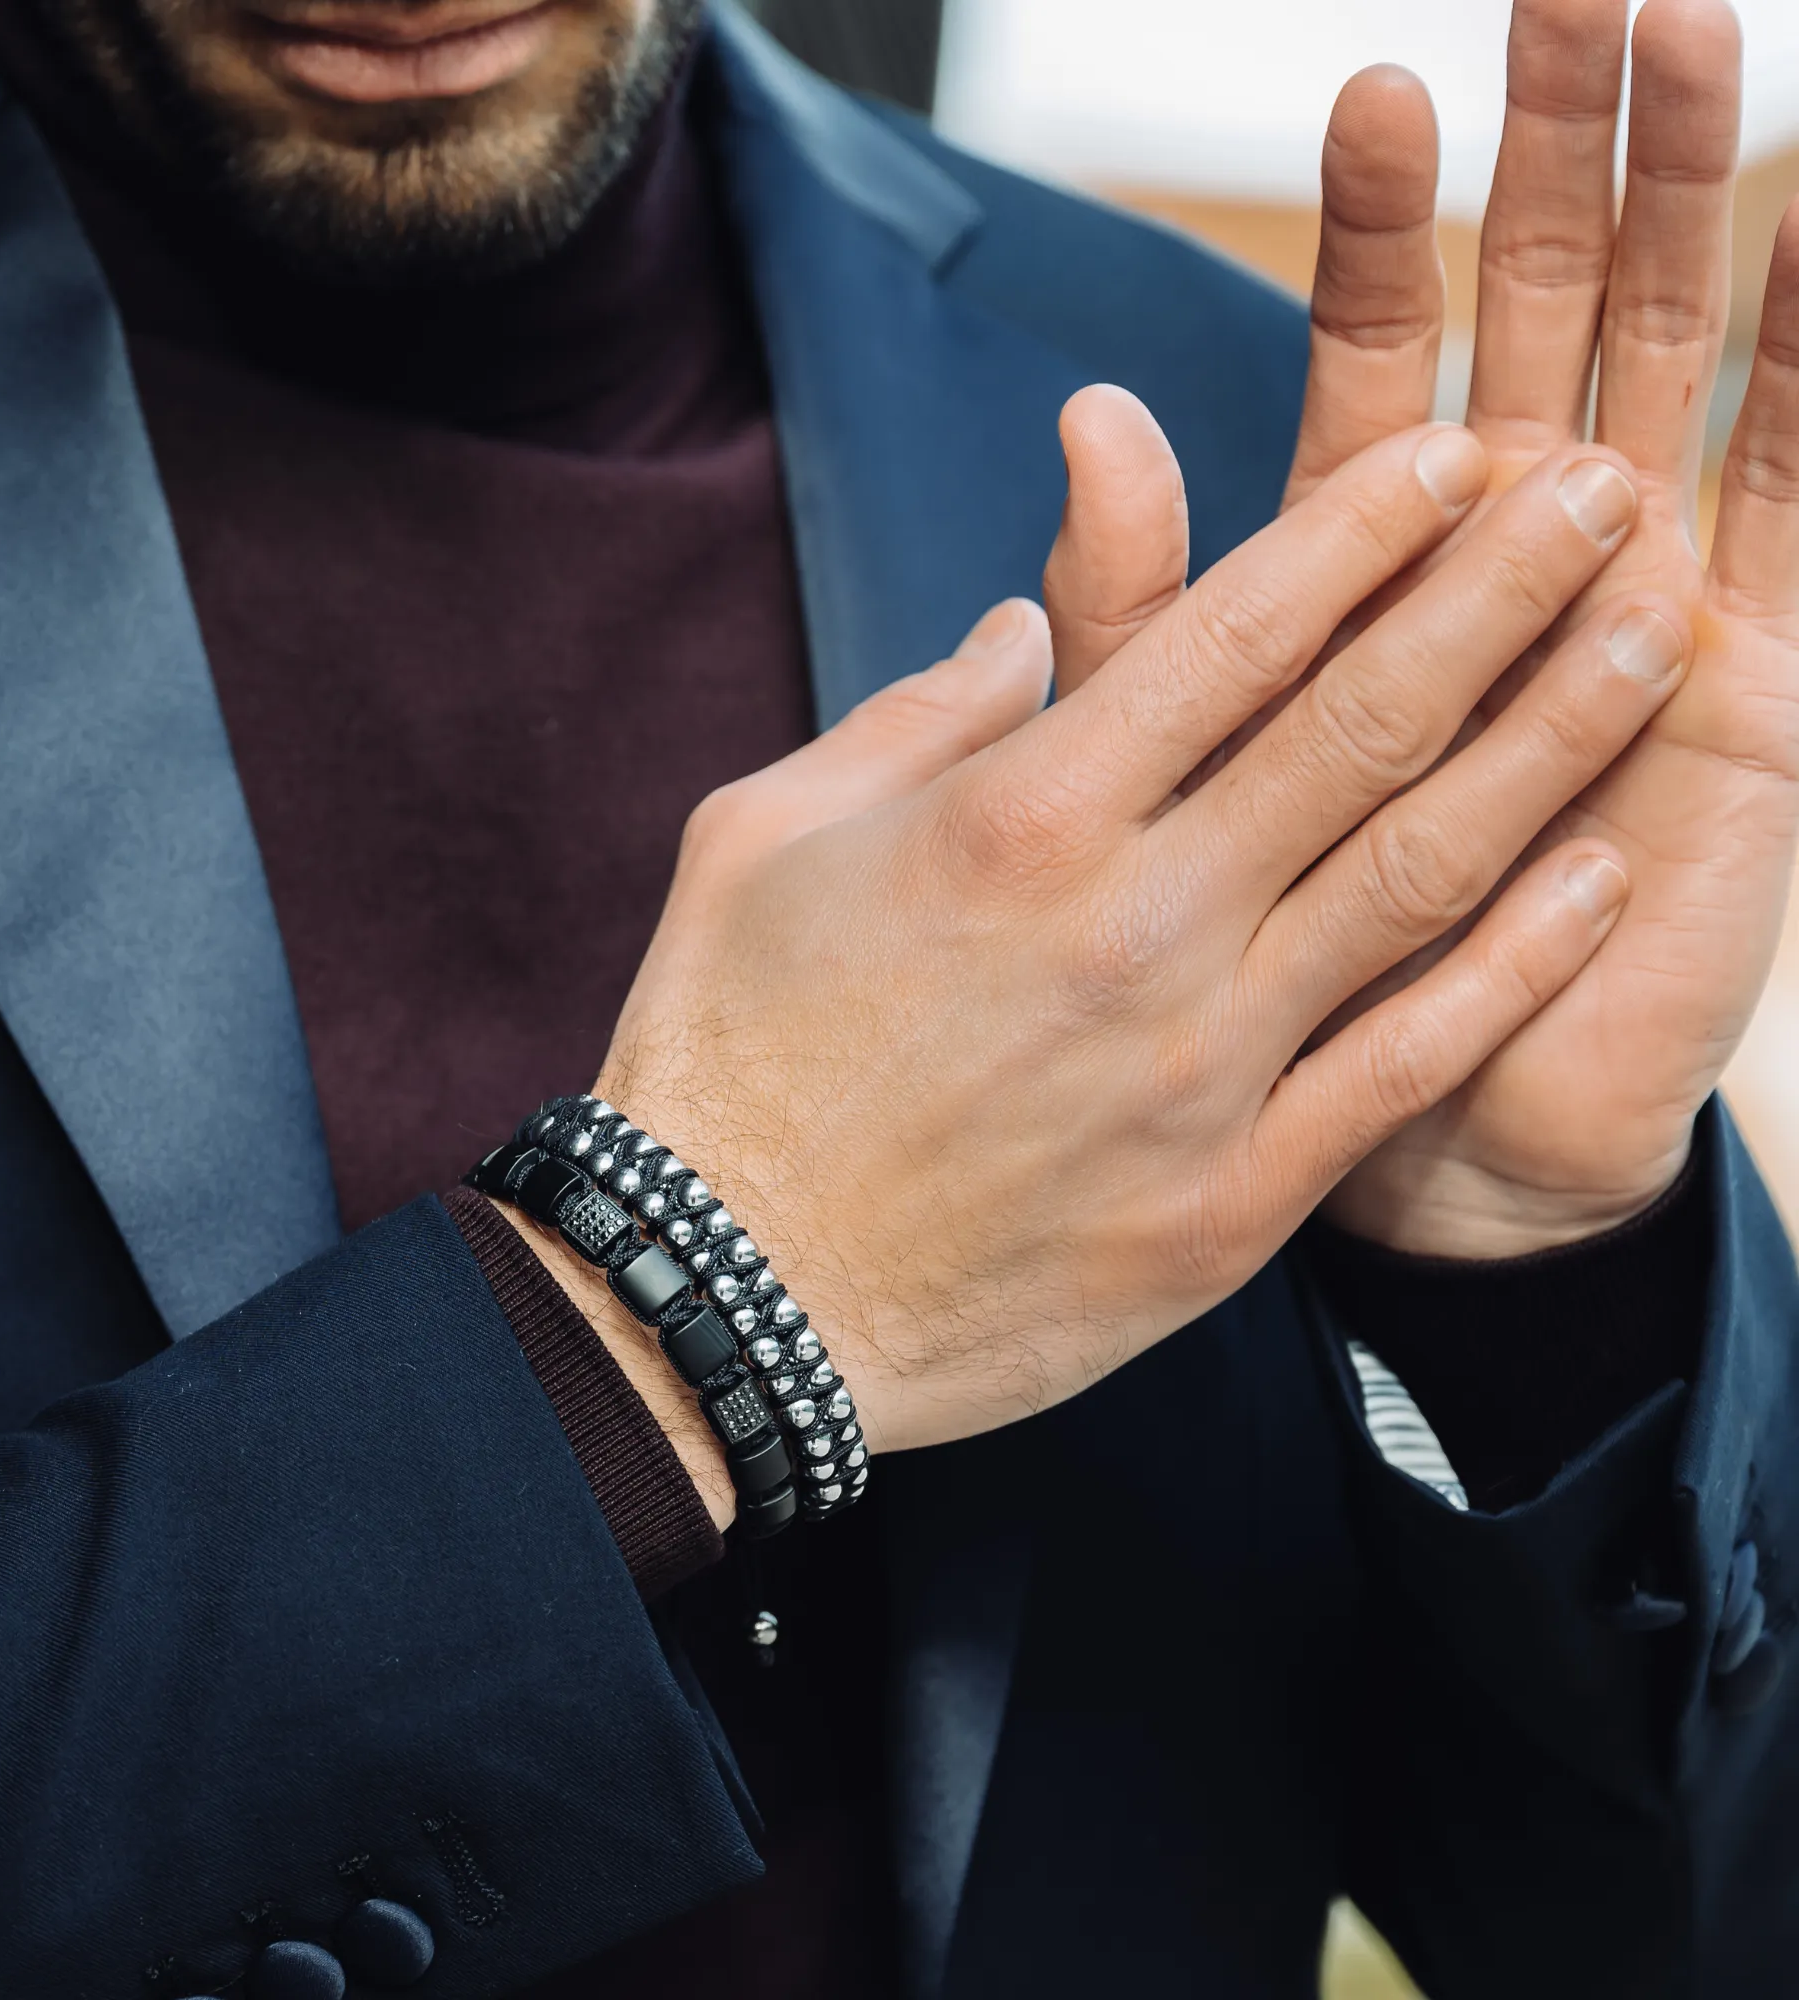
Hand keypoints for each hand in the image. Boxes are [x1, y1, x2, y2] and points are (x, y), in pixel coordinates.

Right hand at [571, 412, 1678, 1499]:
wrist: (728, 1301)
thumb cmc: (722, 1053)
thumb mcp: (762, 837)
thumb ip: (913, 718)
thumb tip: (1028, 633)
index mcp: (1013, 818)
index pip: (1230, 633)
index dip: (1362, 529)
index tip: (1457, 456)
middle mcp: (1131, 922)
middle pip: (1361, 724)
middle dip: (1505, 590)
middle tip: (1608, 491)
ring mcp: (1198, 1065)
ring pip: (1418, 874)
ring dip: (1553, 741)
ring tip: (1660, 637)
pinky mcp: (1232, 1197)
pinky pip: (1405, 1060)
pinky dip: (1512, 966)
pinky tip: (1597, 880)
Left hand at [1258, 0, 1798, 1254]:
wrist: (1424, 1131)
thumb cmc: (1284, 960)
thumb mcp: (1176, 781)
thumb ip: (1143, 615)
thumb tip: (1088, 423)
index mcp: (1373, 583)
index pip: (1382, 363)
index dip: (1388, 233)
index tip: (1377, 90)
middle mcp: (1511, 568)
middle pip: (1540, 322)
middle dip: (1561, 161)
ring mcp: (1644, 608)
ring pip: (1676, 371)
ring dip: (1694, 212)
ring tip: (1708, 36)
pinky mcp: (1753, 682)